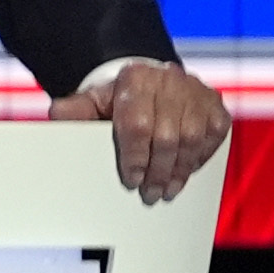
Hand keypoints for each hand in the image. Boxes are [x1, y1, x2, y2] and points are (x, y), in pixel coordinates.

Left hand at [48, 59, 230, 205]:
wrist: (148, 85)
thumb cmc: (116, 100)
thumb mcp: (91, 102)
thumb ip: (73, 110)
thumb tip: (57, 115)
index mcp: (135, 78)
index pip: (137, 124)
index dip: (135, 157)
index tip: (131, 181)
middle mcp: (170, 80)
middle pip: (168, 136)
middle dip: (158, 171)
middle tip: (149, 194)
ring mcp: (197, 92)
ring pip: (192, 138)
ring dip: (180, 170)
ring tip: (166, 191)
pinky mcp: (216, 104)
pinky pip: (214, 136)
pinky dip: (200, 158)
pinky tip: (185, 173)